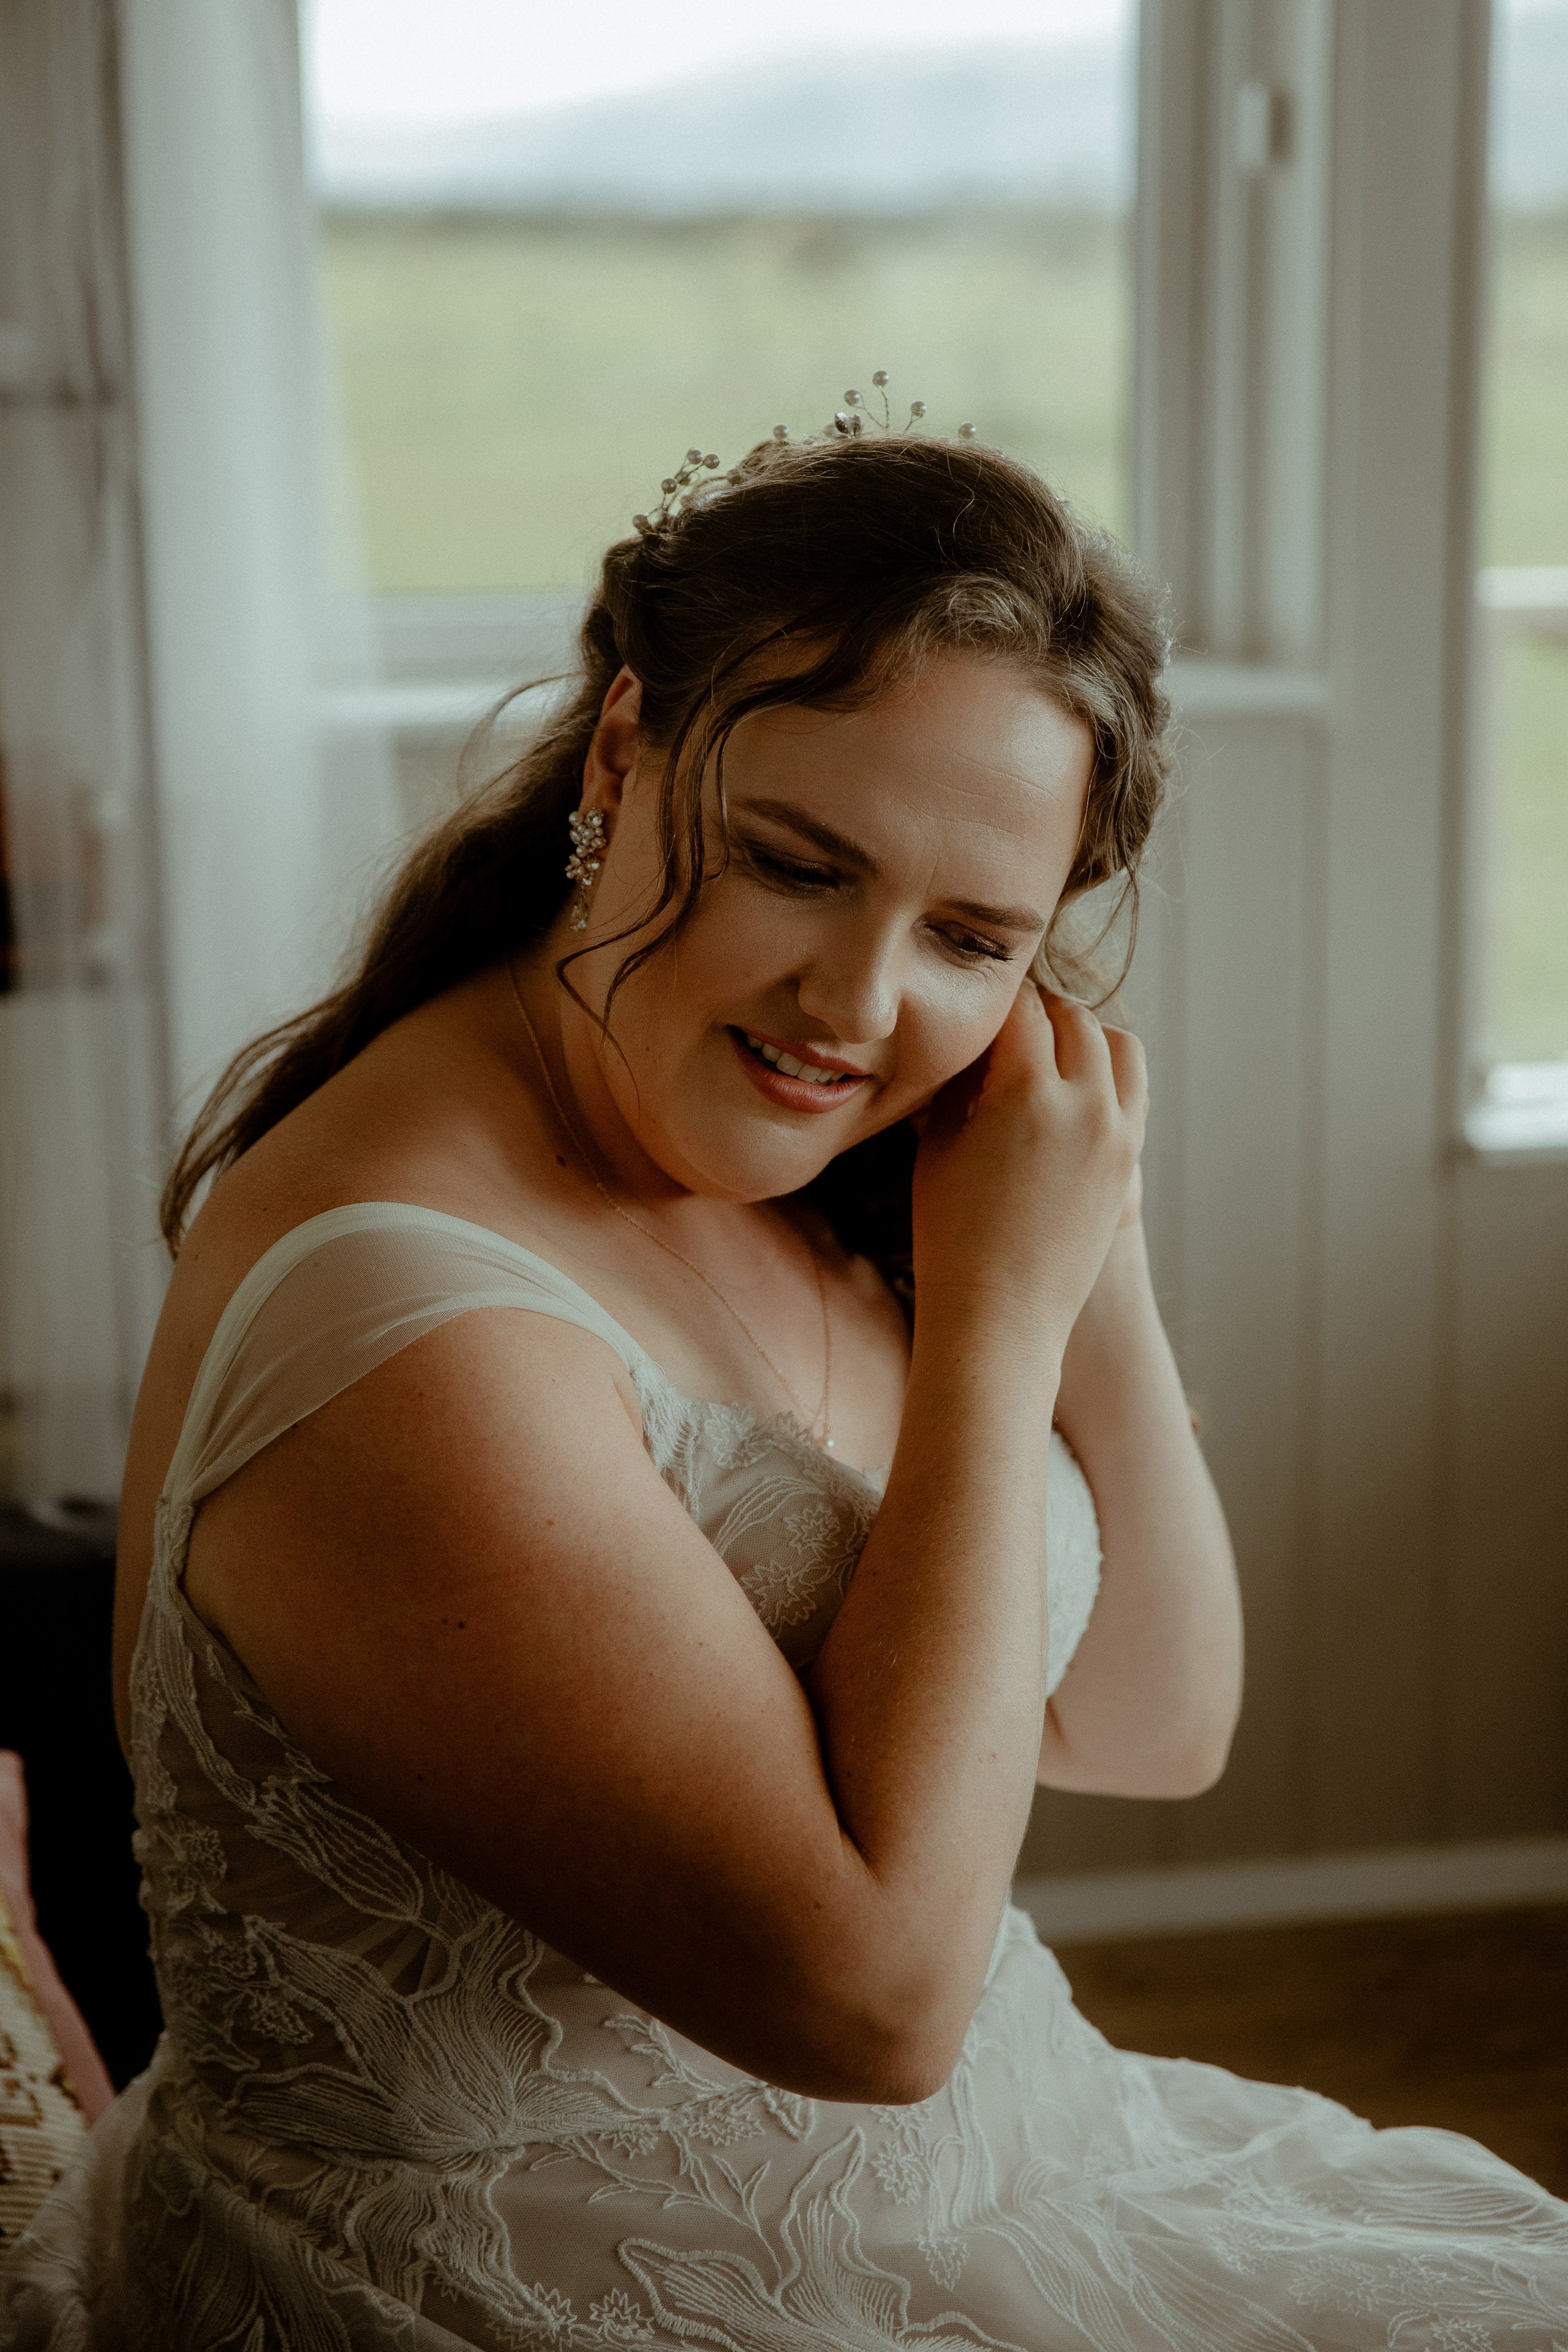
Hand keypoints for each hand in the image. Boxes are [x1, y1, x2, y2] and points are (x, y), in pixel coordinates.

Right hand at [911, 988, 1146, 1358]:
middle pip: (1076, 1019)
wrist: (1001, 1319)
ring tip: (1049, 1052)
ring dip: (1086, 1036)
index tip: (978, 1003)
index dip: (996, 1000)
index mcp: (1027, 1094)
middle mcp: (1085, 1106)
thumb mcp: (939, 1146)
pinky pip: (1131, 1093)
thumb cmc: (951, 1237)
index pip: (1021, 1009)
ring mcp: (1118, 1135)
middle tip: (1008, 1024)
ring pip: (1120, 1047)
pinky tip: (1069, 1093)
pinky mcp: (1130, 1163)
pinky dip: (1106, 1077)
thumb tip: (976, 1039)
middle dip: (1042, 1012)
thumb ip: (962, 1081)